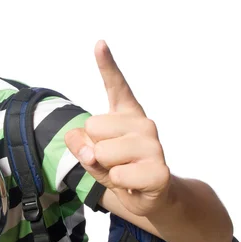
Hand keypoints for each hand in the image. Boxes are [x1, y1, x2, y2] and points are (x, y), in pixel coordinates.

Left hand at [64, 40, 170, 215]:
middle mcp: (143, 123)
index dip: (107, 64)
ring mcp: (154, 145)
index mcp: (126, 114)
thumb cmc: (120, 170)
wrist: (152, 198)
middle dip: (93, 149)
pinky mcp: (159, 170)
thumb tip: (86, 149)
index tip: (99, 43)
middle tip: (112, 161)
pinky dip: (118, 184)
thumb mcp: (91, 156)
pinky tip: (134, 184)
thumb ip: (81, 145)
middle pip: (92, 126)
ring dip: (105, 169)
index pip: (116, 85)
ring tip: (123, 172)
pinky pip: (117, 176)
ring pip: (102, 153)